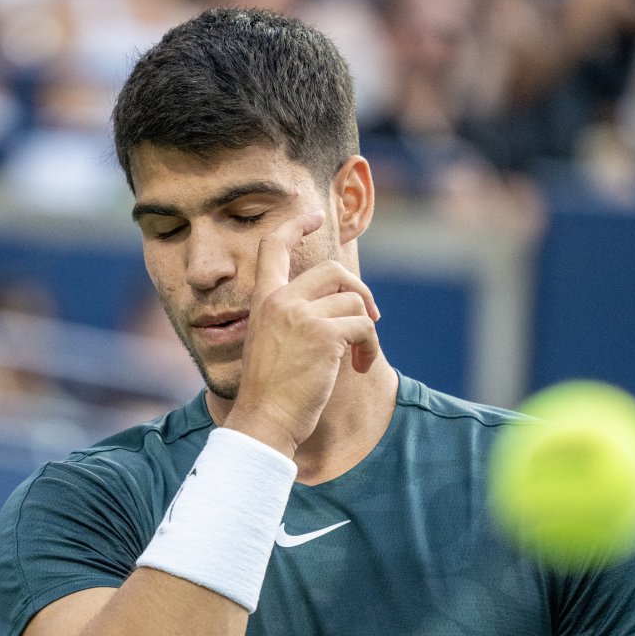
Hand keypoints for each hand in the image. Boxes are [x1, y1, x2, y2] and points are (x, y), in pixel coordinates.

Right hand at [223, 209, 380, 456]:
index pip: (274, 246)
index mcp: (263, 299)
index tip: (315, 215)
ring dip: (367, 331)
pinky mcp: (324, 334)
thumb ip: (293, 318)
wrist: (264, 420)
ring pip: (354, 303)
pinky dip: (371, 347)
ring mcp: (302, 315)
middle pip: (334, 270)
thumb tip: (338, 306)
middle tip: (371, 318)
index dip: (296, 224)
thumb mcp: (270, 343)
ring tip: (358, 358)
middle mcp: (281, 300)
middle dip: (359, 292)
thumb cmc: (269, 391)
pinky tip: (360, 367)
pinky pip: (364, 327)